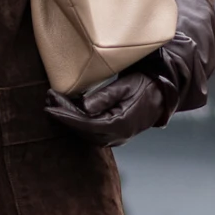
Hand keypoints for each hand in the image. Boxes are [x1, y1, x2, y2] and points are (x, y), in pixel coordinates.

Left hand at [44, 0, 214, 146]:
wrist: (167, 86)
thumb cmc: (148, 79)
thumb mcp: (130, 82)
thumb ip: (108, 95)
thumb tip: (84, 107)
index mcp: (124, 121)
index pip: (88, 124)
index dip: (67, 116)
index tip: (50, 103)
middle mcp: (120, 132)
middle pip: (84, 132)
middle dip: (63, 118)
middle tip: (46, 101)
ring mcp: (119, 134)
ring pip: (87, 134)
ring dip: (68, 120)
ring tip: (51, 104)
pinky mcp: (115, 131)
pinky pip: (92, 131)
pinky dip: (76, 122)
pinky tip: (65, 108)